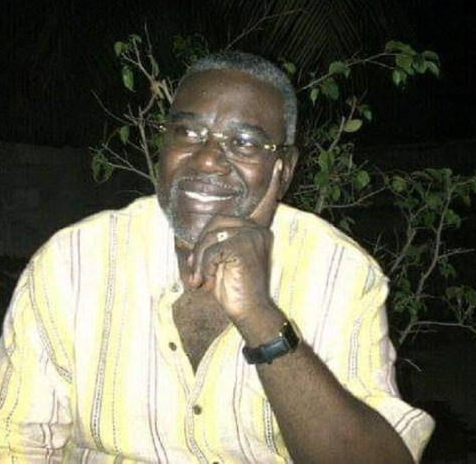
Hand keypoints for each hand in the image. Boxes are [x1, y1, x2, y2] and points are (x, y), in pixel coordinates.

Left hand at [186, 160, 283, 323]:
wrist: (249, 312)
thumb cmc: (234, 289)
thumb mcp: (222, 262)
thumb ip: (217, 244)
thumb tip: (198, 238)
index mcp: (257, 231)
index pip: (265, 204)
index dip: (272, 185)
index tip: (278, 163)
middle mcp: (258, 230)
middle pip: (216, 222)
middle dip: (201, 246)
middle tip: (198, 270)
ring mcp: (252, 236)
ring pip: (210, 236)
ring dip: (200, 260)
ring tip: (202, 278)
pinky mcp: (242, 246)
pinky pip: (211, 249)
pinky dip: (203, 267)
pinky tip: (208, 281)